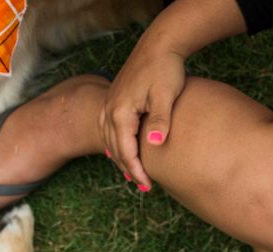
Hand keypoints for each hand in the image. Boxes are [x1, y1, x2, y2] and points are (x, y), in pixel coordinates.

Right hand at [99, 40, 186, 191]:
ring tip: (134, 174)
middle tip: (144, 186)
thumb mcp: (165, 95)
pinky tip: (120, 150)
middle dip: (128, 168)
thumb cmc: (165, 69)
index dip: (137, 170)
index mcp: (120, 111)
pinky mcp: (114, 99)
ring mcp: (109, 103)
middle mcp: (110, 109)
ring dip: (120, 158)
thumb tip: (155, 143)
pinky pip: (108, 128)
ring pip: (109, 139)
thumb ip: (160, 120)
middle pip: (115, 148)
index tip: (148, 186)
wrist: (159, 44)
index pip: (125, 150)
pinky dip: (114, 143)